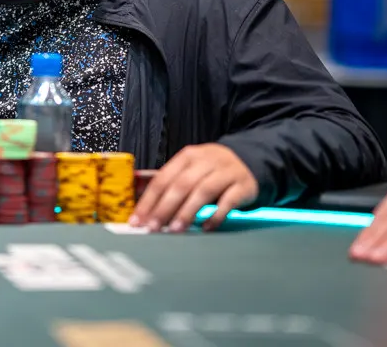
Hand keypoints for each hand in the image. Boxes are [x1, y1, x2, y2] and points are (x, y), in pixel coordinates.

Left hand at [129, 143, 258, 232]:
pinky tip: (205, 228)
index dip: (149, 200)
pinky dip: (216, 215)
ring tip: (175, 230)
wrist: (249, 160)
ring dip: (187, 212)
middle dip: (164, 208)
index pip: (163, 178)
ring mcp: (226, 172)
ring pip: (203, 191)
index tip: (137, 220)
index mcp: (187, 156)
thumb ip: (169, 183)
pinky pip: (228, 201)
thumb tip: (141, 203)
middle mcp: (206, 161)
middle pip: (181, 184)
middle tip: (153, 227)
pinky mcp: (243, 186)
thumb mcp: (190, 168)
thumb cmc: (211, 169)